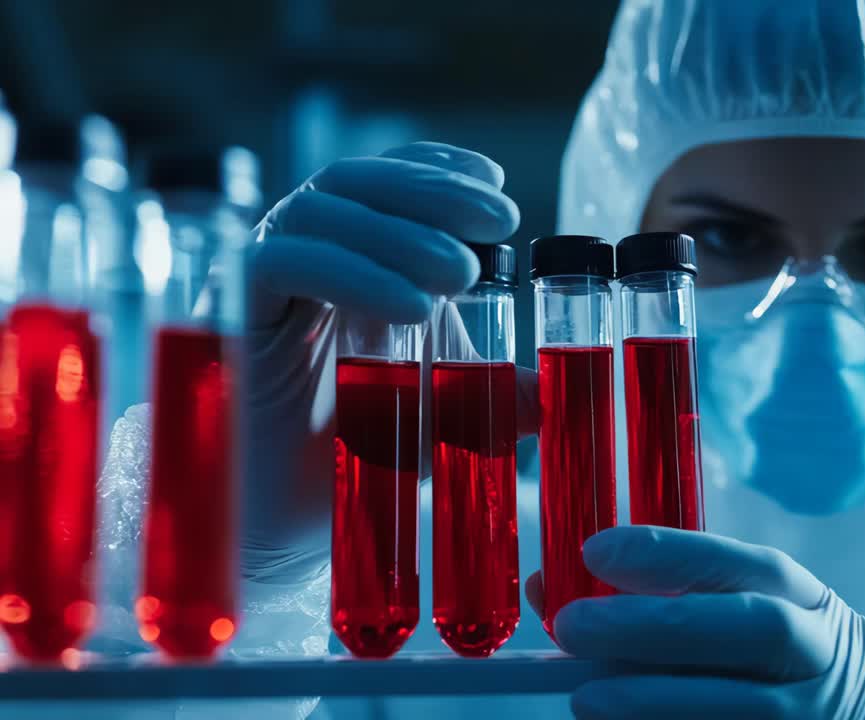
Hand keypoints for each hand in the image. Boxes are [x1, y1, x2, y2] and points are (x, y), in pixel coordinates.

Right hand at [240, 142, 536, 583]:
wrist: (276, 525)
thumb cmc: (349, 457)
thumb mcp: (437, 415)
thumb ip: (490, 394)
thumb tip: (555, 393)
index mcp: (347, 263)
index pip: (384, 184)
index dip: (436, 170)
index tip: (497, 187)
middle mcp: (299, 260)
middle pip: (354, 183)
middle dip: (431, 191)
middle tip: (499, 219)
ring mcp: (259, 284)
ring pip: (318, 213)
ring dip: (397, 230)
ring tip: (462, 273)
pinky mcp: (226, 316)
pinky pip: (277, 263)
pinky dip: (352, 274)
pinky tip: (413, 309)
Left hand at [527, 526, 864, 718]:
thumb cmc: (788, 676)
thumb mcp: (753, 626)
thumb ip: (671, 607)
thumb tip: (551, 590)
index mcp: (811, 605)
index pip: (748, 565)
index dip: (673, 554)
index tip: (596, 550)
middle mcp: (822, 657)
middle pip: (754, 629)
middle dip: (659, 624)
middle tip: (572, 626)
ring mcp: (818, 718)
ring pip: (748, 707)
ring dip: (658, 701)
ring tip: (584, 698)